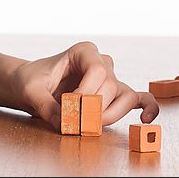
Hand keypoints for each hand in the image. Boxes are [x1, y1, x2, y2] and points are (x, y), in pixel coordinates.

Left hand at [10, 41, 159, 130]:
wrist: (31, 85)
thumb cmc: (31, 80)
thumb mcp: (31, 91)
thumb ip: (47, 106)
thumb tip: (65, 123)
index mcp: (83, 52)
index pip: (97, 69)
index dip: (87, 92)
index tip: (70, 106)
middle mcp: (102, 62)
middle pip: (111, 85)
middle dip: (95, 108)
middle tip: (74, 122)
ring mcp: (110, 78)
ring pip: (125, 95)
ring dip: (111, 114)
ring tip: (92, 125)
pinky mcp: (114, 94)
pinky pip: (139, 99)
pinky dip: (147, 108)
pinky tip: (146, 120)